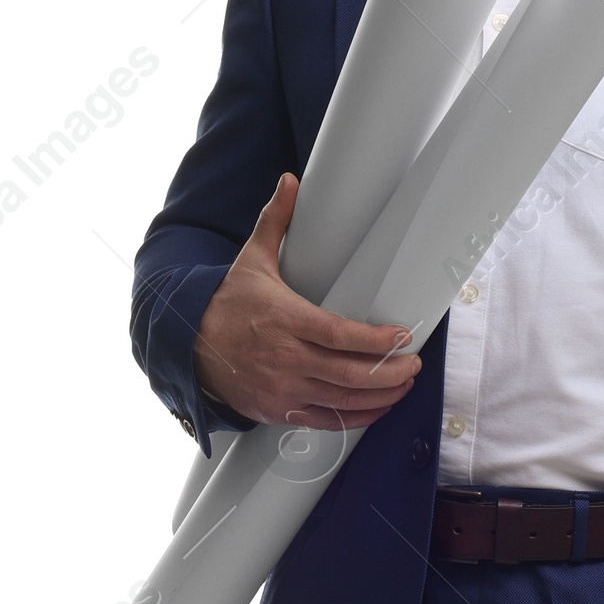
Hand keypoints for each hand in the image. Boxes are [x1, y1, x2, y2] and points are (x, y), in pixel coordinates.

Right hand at [191, 173, 421, 428]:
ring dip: (380, 396)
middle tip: (413, 363)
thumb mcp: (251, 260)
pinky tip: (376, 407)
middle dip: (390, 372)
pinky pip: (325, 421)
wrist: (189, 346)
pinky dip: (355, 417)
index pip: (338, 334)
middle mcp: (284, 357)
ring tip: (403, 383)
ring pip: (342, 400)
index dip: (375, 340)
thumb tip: (289, 182)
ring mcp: (281, 388)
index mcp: (283, 318)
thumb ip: (275, 222)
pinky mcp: (279, 410)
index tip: (402, 336)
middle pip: (348, 373)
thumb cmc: (227, 303)